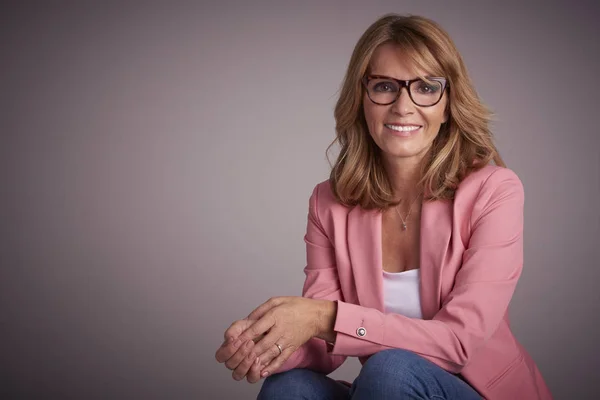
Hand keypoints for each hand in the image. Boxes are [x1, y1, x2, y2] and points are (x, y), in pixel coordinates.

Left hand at [215, 297, 335, 382]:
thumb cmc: (295, 306)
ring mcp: (287, 340)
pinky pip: (282, 359)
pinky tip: (263, 372)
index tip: (233, 342)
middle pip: (263, 343)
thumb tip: (247, 320)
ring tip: (246, 366)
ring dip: (257, 361)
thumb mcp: (277, 300)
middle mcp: (281, 329)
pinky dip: (272, 367)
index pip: (257, 328)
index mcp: (276, 315)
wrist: (316, 315)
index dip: (245, 336)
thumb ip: (261, 309)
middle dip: (248, 352)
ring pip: (270, 353)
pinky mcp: (292, 348)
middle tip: (237, 357)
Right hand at [215, 318, 261, 381]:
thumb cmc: (254, 328)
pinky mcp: (254, 373)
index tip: (236, 340)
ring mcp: (244, 369)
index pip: (220, 356)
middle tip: (250, 342)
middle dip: (239, 354)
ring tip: (253, 352)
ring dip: (245, 363)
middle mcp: (235, 362)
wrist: (270, 330)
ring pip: (238, 374)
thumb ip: (234, 329)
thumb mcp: (243, 324)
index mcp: (228, 351)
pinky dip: (254, 371)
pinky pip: (251, 378)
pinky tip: (258, 360)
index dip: (227, 350)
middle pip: (230, 365)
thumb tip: (228, 338)